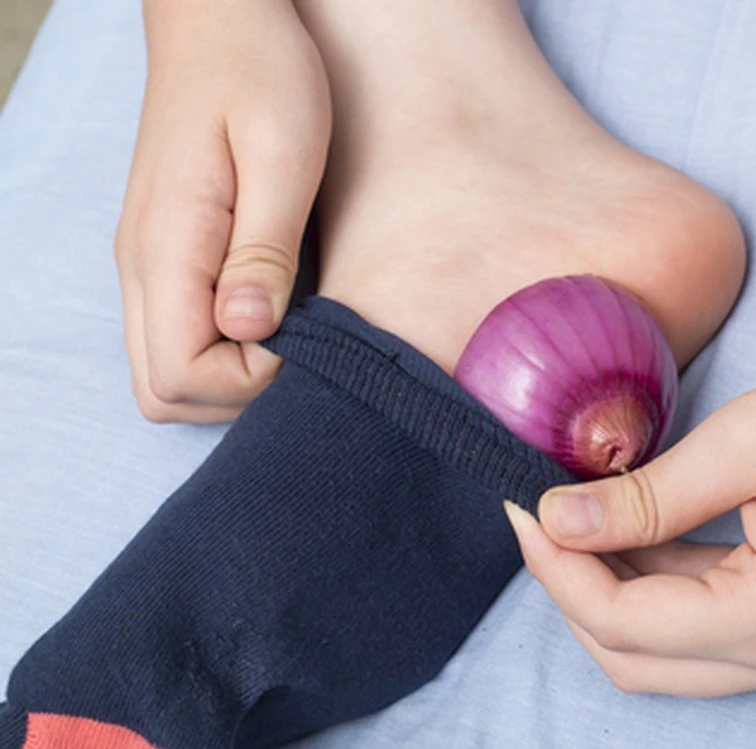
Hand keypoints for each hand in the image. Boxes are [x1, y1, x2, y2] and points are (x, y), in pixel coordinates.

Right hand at [114, 0, 331, 422]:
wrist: (218, 17)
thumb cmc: (259, 70)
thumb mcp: (284, 151)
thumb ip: (265, 249)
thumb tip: (249, 330)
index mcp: (167, 244)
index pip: (181, 375)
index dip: (251, 383)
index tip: (305, 334)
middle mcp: (140, 265)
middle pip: (162, 391)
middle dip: (237, 393)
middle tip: (302, 342)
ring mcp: (145, 262)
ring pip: (164, 371)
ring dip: (230, 374)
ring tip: (292, 324)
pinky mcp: (165, 254)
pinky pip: (176, 333)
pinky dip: (222, 347)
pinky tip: (273, 308)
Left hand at [507, 339, 755, 696]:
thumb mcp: (745, 443)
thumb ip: (645, 497)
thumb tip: (556, 520)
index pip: (622, 622)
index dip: (557, 568)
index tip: (521, 505)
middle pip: (635, 659)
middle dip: (574, 591)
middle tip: (542, 515)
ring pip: (667, 654)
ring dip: (613, 594)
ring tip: (582, 516)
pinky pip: (707, 632)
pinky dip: (659, 591)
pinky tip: (637, 529)